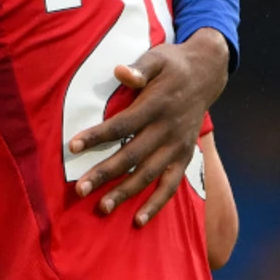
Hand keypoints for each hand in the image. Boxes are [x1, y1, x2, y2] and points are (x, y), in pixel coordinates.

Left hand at [68, 27, 229, 225]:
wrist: (207, 74)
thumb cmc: (172, 65)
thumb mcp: (156, 58)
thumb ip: (139, 68)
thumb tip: (121, 72)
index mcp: (157, 105)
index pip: (122, 124)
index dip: (97, 136)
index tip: (72, 147)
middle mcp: (168, 129)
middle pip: (132, 155)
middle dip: (105, 173)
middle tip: (79, 190)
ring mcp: (178, 147)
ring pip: (149, 175)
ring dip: (125, 193)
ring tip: (102, 208)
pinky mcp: (185, 157)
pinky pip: (170, 185)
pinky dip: (156, 204)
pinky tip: (138, 220)